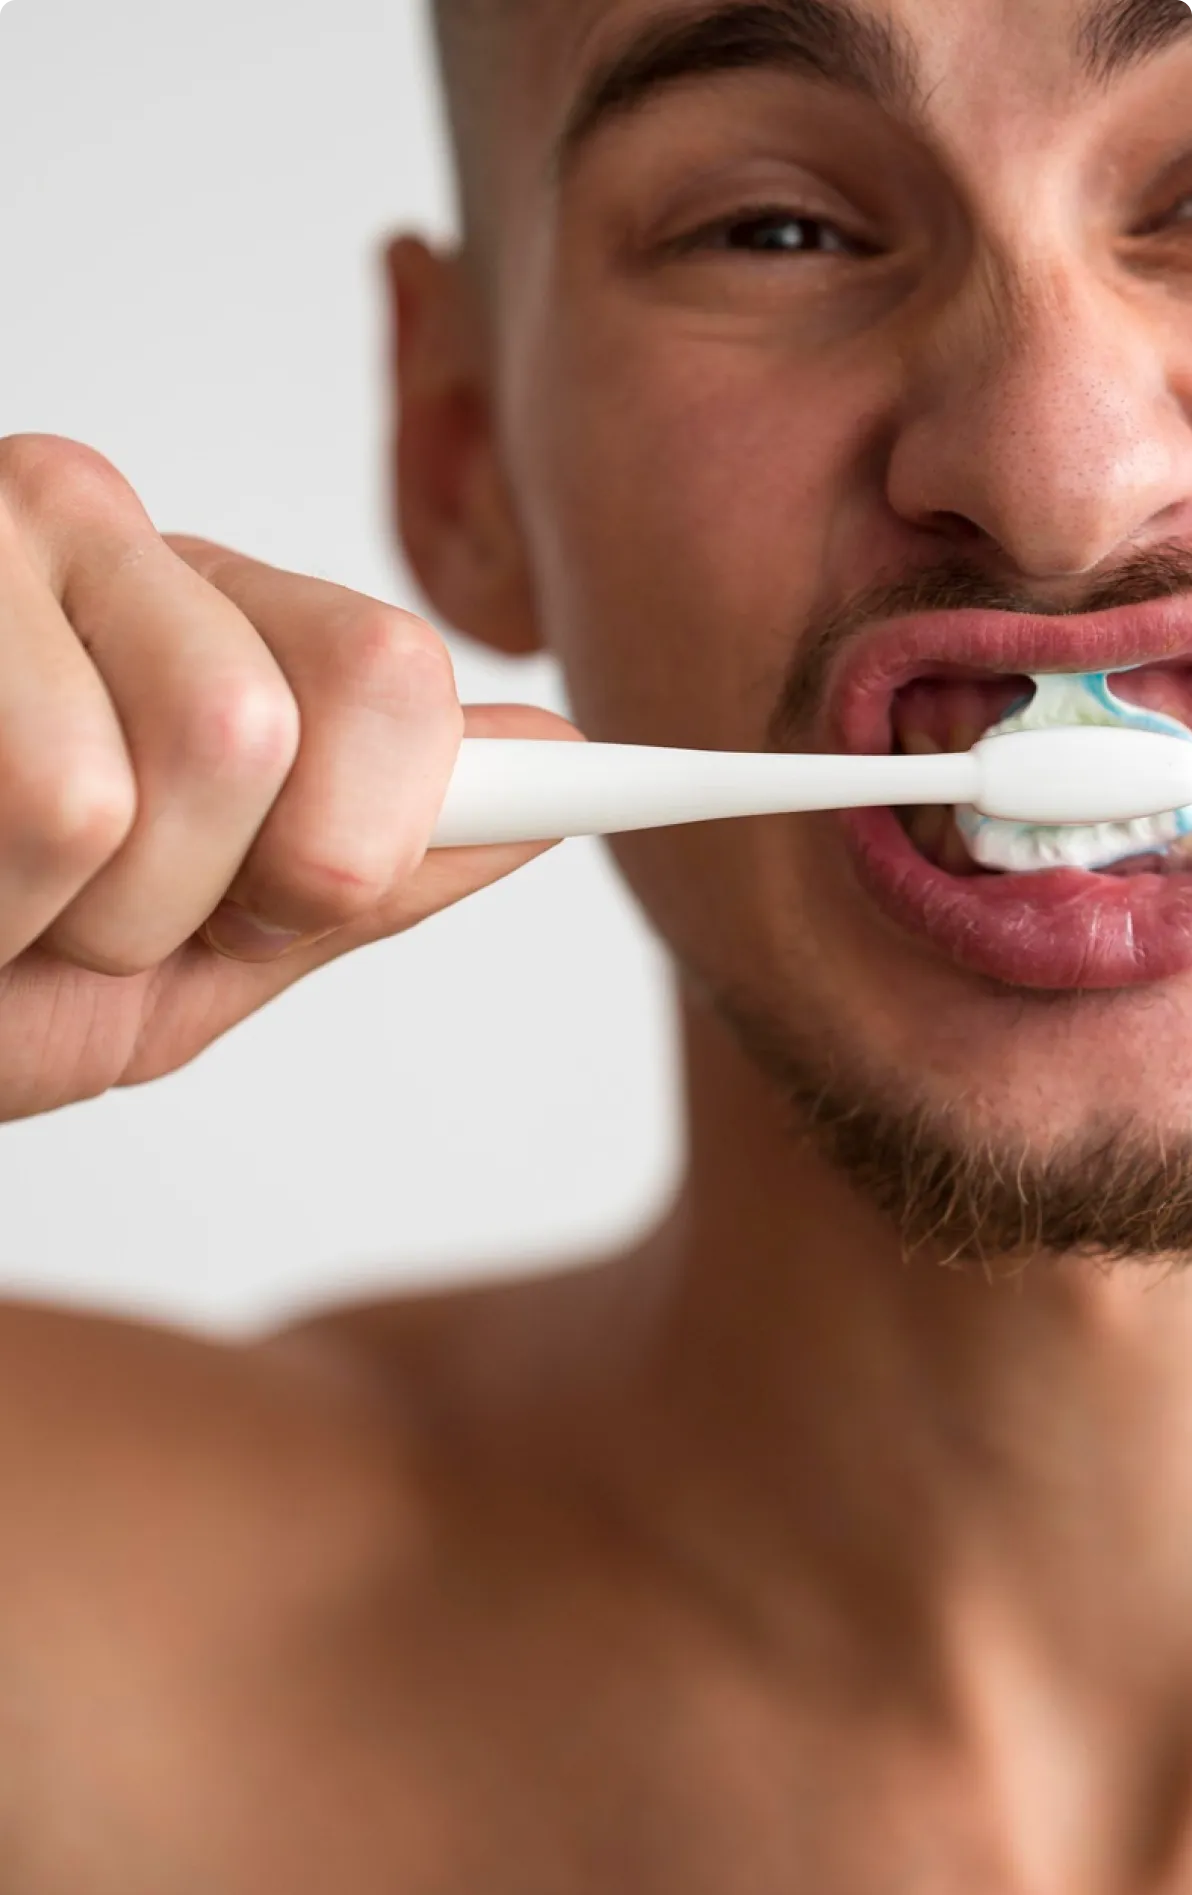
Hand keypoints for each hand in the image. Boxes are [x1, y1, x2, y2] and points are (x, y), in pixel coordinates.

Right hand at [0, 435, 580, 1121]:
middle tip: (110, 914)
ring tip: (13, 899)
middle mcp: (111, 538)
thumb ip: (362, 868)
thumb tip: (557, 773)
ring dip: (107, 912)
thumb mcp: (183, 949)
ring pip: (218, 748)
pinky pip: (71, 800)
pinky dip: (13, 908)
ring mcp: (16, 537)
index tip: (736, 783)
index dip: (417, 799)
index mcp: (193, 623)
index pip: (395, 677)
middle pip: (318, 718)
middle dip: (231, 891)